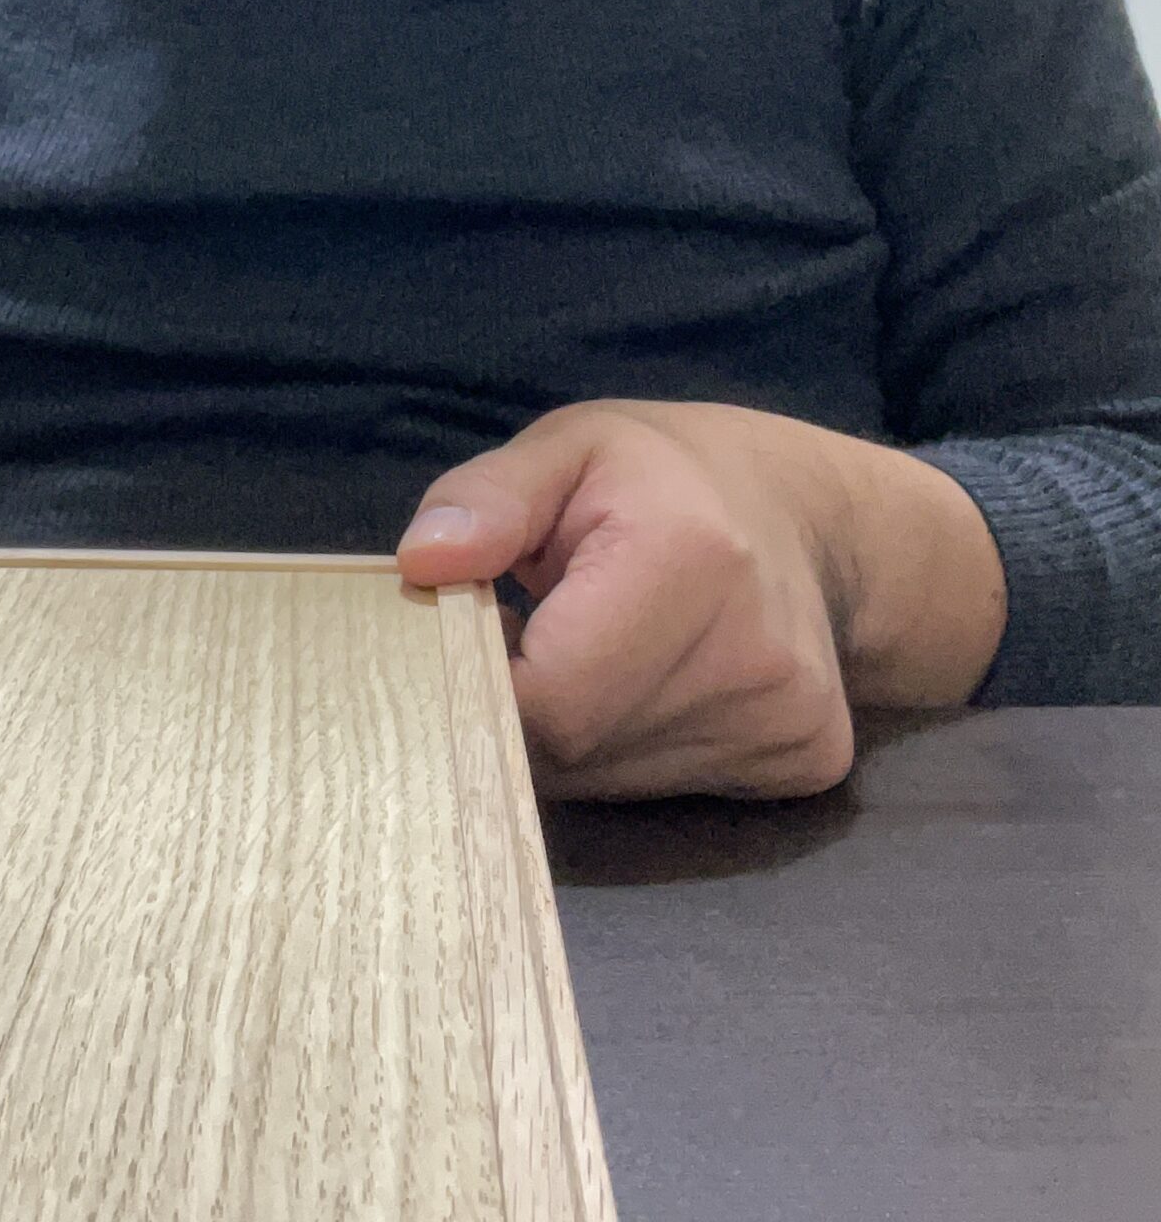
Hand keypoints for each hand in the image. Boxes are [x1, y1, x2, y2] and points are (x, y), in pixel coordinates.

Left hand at [397, 400, 1006, 800]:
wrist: (815, 521)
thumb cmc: (667, 474)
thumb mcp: (569, 447)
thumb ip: (489, 498)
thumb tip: (421, 564)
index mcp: (690, 559)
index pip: (550, 696)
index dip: (481, 683)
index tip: (469, 637)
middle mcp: (752, 659)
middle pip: (576, 751)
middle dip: (521, 707)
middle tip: (530, 636)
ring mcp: (788, 725)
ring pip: (611, 782)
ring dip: (571, 733)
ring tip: (590, 652)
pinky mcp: (805, 766)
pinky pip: (664, 789)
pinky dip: (624, 751)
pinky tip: (647, 685)